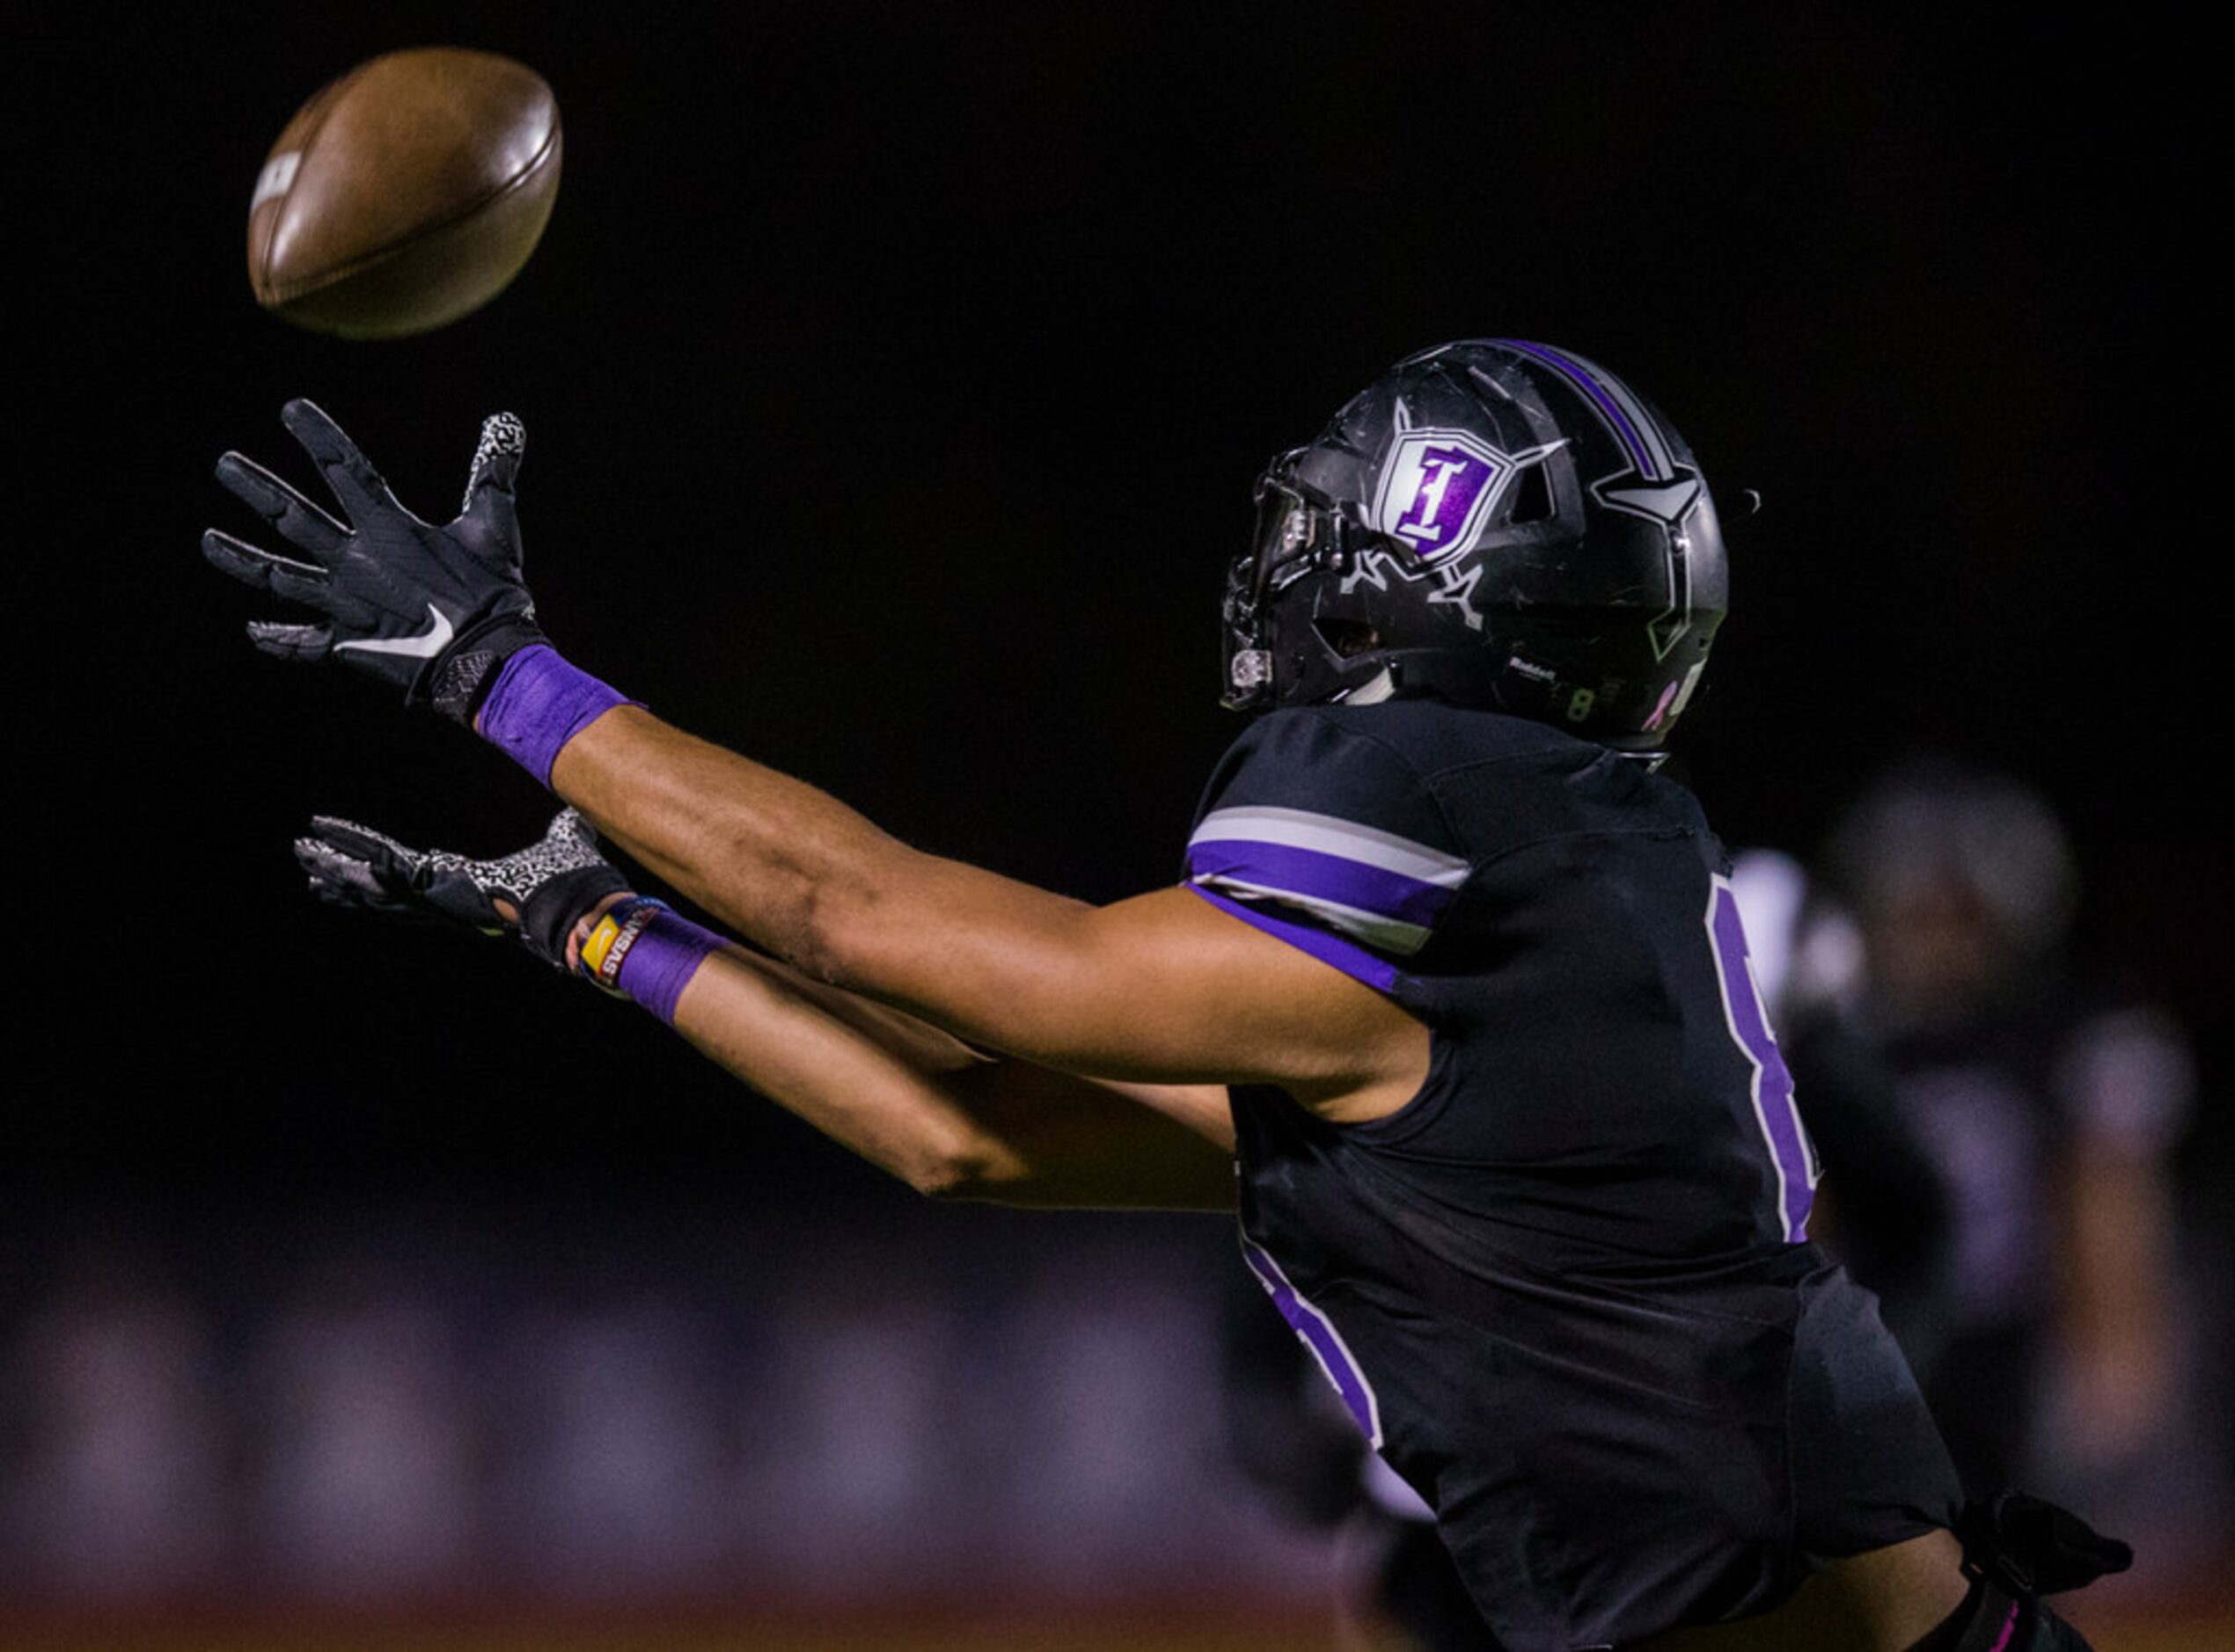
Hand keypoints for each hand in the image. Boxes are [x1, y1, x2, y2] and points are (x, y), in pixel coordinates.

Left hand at [205, 399, 547, 721]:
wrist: (488, 661)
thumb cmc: (493, 592)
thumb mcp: (494, 526)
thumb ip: (492, 473)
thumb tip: (505, 422)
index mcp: (389, 529)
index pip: (346, 469)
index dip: (318, 436)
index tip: (290, 409)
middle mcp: (356, 563)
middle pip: (293, 518)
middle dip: (256, 489)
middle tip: (224, 465)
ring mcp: (345, 606)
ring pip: (281, 578)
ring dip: (242, 559)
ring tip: (207, 541)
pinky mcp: (348, 646)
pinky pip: (304, 643)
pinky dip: (278, 639)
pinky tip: (251, 630)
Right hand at [294, 807, 630, 968]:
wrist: (581, 909)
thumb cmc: (573, 885)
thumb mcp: (559, 845)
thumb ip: (562, 829)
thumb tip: (577, 812)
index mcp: (462, 888)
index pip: (409, 874)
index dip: (378, 866)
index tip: (354, 860)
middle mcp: (444, 900)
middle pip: (378, 889)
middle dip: (340, 874)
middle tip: (304, 860)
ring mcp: (439, 899)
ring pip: (374, 886)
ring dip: (337, 868)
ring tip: (302, 854)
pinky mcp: (441, 891)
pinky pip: (391, 872)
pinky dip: (361, 863)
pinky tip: (330, 855)